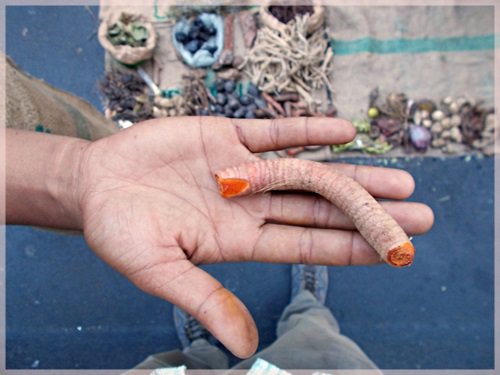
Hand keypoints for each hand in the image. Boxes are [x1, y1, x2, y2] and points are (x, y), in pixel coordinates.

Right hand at [74, 116, 432, 356]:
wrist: (94, 185)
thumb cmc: (120, 231)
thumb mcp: (160, 271)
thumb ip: (205, 300)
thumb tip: (244, 347)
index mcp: (239, 240)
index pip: (307, 246)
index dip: (351, 248)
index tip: (394, 249)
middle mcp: (251, 205)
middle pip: (321, 209)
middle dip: (369, 212)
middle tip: (420, 214)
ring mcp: (242, 170)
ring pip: (308, 171)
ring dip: (352, 174)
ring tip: (400, 180)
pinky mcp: (226, 136)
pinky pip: (273, 133)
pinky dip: (306, 132)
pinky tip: (342, 131)